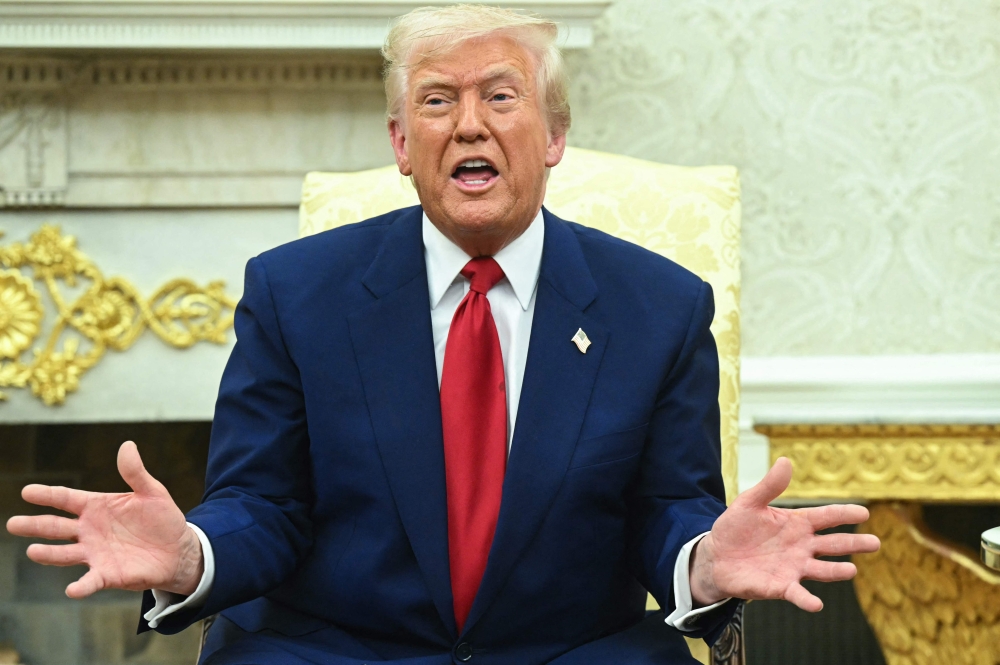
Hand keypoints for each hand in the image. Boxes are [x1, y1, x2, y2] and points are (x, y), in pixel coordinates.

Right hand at [5, 441, 202, 598]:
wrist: (178, 550)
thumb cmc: (161, 519)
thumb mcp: (152, 492)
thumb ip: (135, 472)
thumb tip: (127, 445)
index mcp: (97, 507)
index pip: (66, 499)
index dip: (47, 495)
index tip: (26, 491)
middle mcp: (89, 530)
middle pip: (56, 527)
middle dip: (35, 525)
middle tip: (12, 523)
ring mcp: (95, 553)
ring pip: (65, 553)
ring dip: (49, 554)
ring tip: (32, 551)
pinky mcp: (106, 574)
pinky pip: (89, 581)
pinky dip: (80, 586)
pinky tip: (71, 590)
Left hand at [689, 457, 879, 611]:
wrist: (716, 556)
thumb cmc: (736, 527)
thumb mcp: (749, 502)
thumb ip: (769, 486)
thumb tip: (786, 460)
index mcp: (797, 523)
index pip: (827, 517)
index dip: (844, 514)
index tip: (864, 513)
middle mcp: (802, 546)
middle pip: (833, 544)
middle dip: (854, 543)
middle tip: (875, 543)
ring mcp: (794, 568)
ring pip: (822, 570)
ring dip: (836, 571)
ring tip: (851, 570)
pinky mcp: (781, 587)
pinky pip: (798, 594)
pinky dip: (807, 600)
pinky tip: (817, 604)